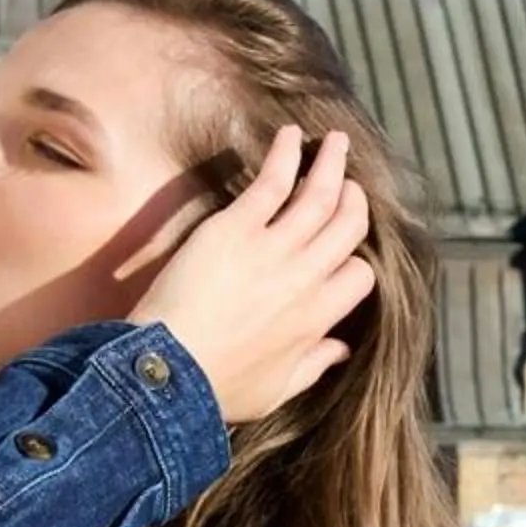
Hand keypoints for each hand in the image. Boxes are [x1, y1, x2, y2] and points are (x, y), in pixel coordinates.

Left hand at [130, 124, 374, 424]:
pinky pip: (274, 184)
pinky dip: (288, 156)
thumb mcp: (275, 390)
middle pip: (348, 228)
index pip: (358, 276)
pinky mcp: (237, 228)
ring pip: (320, 197)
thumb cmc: (215, 387)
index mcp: (317, 318)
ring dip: (333, 165)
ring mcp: (274, 249)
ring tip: (338, 142)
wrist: (167, 371)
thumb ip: (313, 366)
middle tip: (351, 186)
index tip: (344, 252)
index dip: (354, 261)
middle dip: (354, 202)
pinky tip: (293, 136)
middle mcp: (306, 279)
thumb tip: (341, 350)